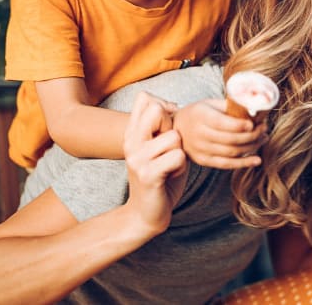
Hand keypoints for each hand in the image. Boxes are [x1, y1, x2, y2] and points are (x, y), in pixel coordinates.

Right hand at [123, 92, 187, 235]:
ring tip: (170, 166)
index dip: (165, 107)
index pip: (145, 98)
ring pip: (174, 136)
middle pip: (157, 110)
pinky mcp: (148, 175)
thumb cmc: (160, 176)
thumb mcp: (159, 146)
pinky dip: (181, 167)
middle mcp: (130, 142)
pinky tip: (171, 175)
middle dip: (173, 127)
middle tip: (170, 149)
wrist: (146, 213)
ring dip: (180, 152)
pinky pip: (178, 157)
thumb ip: (162, 126)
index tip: (167, 127)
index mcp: (131, 133)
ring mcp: (137, 158)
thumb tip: (171, 104)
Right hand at [173, 99, 264, 168]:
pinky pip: (226, 165)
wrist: (176, 128)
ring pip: (231, 152)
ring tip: (263, 139)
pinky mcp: (203, 161)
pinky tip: (257, 160)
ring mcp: (200, 149)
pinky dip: (243, 163)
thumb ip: (230, 106)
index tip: (255, 123)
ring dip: (251, 147)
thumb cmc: (199, 113)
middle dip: (252, 135)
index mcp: (200, 116)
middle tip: (264, 129)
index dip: (241, 125)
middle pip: (230, 139)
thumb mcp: (210, 103)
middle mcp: (198, 134)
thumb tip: (255, 109)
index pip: (222, 123)